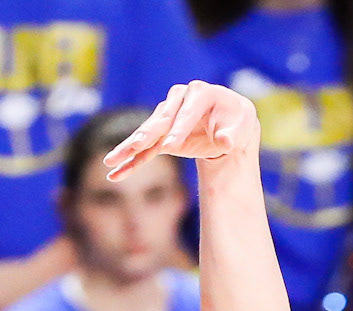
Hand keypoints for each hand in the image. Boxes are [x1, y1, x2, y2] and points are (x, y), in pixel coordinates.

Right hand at [103, 81, 259, 179]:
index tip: (170, 146)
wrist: (228, 125)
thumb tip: (225, 141)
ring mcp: (168, 117)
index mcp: (201, 93)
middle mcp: (180, 100)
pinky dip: (130, 162)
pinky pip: (144, 150)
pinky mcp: (161, 135)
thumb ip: (232, 134)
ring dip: (129, 148)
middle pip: (161, 119)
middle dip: (147, 134)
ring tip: (111, 161)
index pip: (188, 112)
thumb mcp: (240, 126)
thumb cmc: (235, 122)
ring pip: (147, 133)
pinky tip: (115, 174)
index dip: (179, 128)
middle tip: (134, 147)